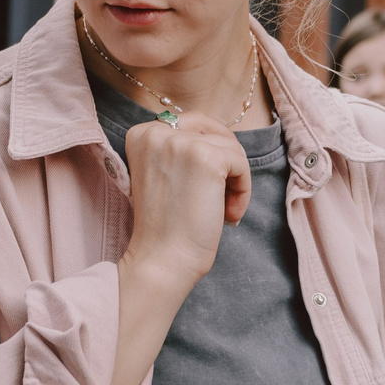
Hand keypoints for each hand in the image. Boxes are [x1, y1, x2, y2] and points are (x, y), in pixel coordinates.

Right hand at [117, 112, 250, 291]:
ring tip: (224, 211)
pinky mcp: (206, 156)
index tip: (202, 189)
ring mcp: (180, 141)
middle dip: (225, 163)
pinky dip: (243, 190)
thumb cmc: (167, 226)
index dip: (207, 154)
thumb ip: (182, 150)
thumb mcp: (164, 175)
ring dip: (235, 180)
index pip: (191, 124)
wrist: (162, 260)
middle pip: (212, 131)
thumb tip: (222, 136)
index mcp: (141, 133)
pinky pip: (241, 162)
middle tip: (222, 197)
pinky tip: (229, 214)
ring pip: (230, 147)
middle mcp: (156, 131)